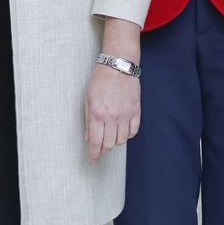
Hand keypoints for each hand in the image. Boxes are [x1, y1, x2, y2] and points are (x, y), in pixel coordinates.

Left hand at [85, 16, 141, 161]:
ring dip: (115, 142)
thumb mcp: (88, 99)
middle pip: (109, 144)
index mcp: (98, 114)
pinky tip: (122, 132)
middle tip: (100, 148)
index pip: (96, 142)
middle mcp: (113, 117)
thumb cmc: (100, 80)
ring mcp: (126, 115)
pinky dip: (128, 135)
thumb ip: (88, 120)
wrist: (118, 66)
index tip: (93, 158)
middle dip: (103, 149)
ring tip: (110, 138)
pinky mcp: (136, 111)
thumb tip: (89, 138)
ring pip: (122, 140)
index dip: (94, 153)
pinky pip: (134, 131)